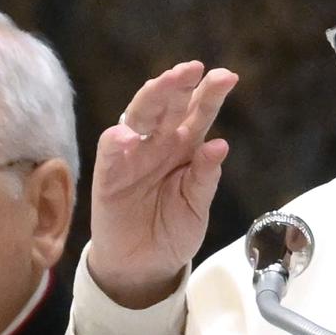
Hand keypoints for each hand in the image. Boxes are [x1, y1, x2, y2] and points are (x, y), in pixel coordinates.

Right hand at [86, 61, 234, 307]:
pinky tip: (127, 135)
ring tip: (164, 84)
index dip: (210, 94)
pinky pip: (110, 154)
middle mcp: (158, 144)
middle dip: (179, 85)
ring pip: (139, 118)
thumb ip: (205, 177)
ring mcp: (132, 157)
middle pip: (168, 107)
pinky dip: (117, 142)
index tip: (226, 77)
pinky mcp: (109, 176)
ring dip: (150, 98)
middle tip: (194, 69)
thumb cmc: (173, 230)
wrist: (145, 266)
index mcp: (184, 148)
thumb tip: (220, 145)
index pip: (198, 114)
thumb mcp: (197, 207)